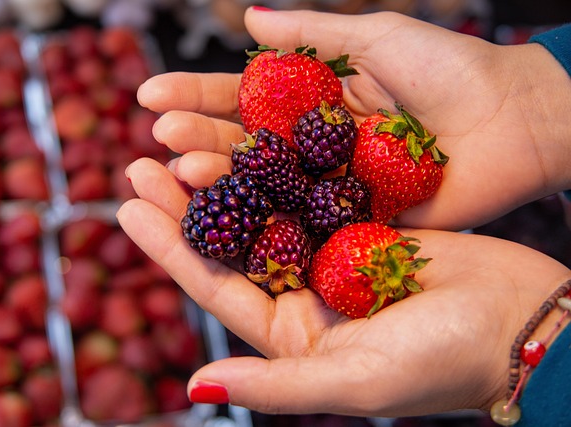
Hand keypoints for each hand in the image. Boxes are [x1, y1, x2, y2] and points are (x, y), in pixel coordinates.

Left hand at [117, 157, 570, 416]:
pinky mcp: (362, 223)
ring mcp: (331, 254)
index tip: (129, 209)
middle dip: (184, 205)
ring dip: (224, 177)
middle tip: (139, 165)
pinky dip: (278, 166)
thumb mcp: (356, 381)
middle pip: (230, 242)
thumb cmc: (442, 363)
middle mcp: (304, 293)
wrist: (519, 324)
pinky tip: (249, 139)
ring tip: (181, 144)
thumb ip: (277, 386)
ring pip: (263, 210)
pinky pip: (309, 190)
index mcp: (292, 335)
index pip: (215, 287)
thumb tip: (197, 388)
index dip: (169, 248)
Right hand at [137, 8, 570, 230]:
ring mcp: (328, 184)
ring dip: (220, 178)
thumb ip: (309, 34)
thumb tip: (245, 17)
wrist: (513, 120)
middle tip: (158, 136)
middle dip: (197, 138)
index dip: (196, 95)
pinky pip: (300, 220)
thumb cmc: (449, 68)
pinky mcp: (352, 219)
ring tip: (179, 170)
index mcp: (314, 98)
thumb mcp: (375, 37)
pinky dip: (265, 219)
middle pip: (244, 143)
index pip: (242, 98)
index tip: (151, 95)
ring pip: (265, 184)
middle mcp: (312, 143)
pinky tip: (228, 215)